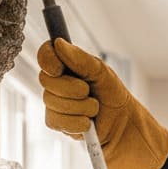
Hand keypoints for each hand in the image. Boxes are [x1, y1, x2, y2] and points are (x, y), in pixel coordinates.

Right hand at [38, 38, 167, 168]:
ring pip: (53, 102)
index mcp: (64, 65)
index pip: (45, 55)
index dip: (48, 60)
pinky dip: (79, 122)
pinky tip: (88, 122)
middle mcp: (55, 82)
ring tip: (94, 108)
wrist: (122, 124)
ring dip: (81, 107)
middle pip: (47, 80)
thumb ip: (80, 58)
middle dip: (74, 88)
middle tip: (89, 92)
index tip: (60, 68)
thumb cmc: (111, 94)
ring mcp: (53, 103)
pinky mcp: (56, 122)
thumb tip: (59, 44)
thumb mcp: (101, 72)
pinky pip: (59, 120)